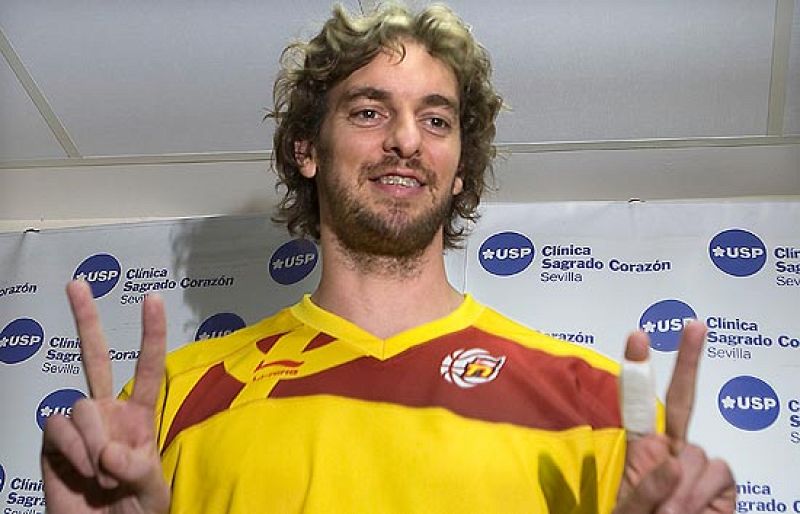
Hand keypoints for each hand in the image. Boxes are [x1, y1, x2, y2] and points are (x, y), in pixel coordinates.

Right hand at [41, 280, 169, 513]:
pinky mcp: (52, 440)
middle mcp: (108, 411)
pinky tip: (82, 473)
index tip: (152, 298)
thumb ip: (138, 470)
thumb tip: (110, 451)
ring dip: (93, 443)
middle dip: (86, 319)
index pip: (147, 368)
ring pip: (81, 405)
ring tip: (104, 476)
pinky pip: (57, 427)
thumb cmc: (136, 511)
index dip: (150, 334)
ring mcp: (78, 423)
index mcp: (140, 415)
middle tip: (76, 284)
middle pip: (95, 358)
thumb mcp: (153, 492)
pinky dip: (73, 451)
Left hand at [615, 321, 735, 513]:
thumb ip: (645, 487)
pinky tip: (691, 512)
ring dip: (682, 489)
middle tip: (695, 326)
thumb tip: (673, 462)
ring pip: (696, 454)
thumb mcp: (628, 510)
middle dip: (689, 361)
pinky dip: (701, 494)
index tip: (638, 337)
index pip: (637, 407)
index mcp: (641, 451)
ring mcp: (696, 464)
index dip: (638, 372)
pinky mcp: (722, 481)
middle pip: (682, 401)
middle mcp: (670, 450)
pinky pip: (717, 472)